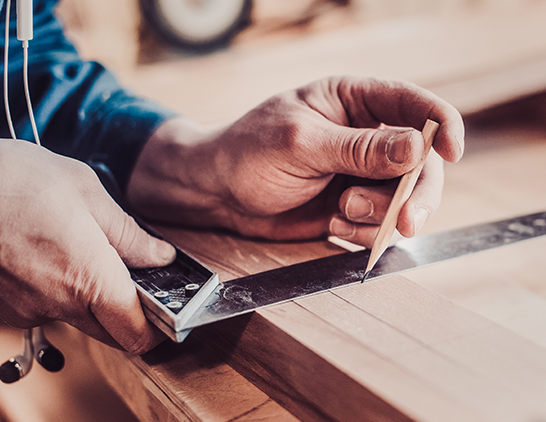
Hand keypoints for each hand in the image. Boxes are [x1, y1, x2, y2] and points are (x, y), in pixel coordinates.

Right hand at [0, 139, 175, 353]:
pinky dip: (58, 290)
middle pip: (110, 331)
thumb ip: (129, 233)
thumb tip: (160, 256)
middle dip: (128, 312)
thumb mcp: (86, 192)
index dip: (157, 327)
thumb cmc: (15, 180)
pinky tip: (51, 255)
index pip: (136, 332)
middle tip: (132, 275)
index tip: (167, 310)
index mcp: (88, 278)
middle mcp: (58, 304)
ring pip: (78, 318)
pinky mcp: (4, 308)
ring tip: (83, 251)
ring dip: (91, 297)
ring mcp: (27, 310)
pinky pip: (46, 308)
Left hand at [127, 77, 463, 246]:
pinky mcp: (353, 209)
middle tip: (404, 220)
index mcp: (354, 101)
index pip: (414, 105)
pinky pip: (380, 226)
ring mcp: (360, 176)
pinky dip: (363, 232)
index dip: (442, 125)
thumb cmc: (248, 153)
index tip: (452, 151)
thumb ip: (357, 148)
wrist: (218, 194)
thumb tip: (419, 149)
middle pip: (421, 163)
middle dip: (416, 193)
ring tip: (340, 211)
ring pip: (403, 199)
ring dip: (379, 214)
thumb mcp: (300, 144)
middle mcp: (365, 138)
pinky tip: (333, 224)